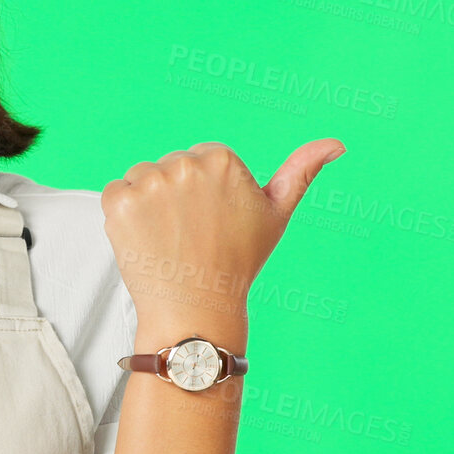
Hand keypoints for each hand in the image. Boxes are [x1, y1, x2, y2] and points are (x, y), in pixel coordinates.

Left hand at [101, 139, 346, 343]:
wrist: (196, 310)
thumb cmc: (238, 263)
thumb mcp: (277, 215)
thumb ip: (302, 171)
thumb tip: (337, 143)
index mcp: (220, 157)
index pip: (201, 159)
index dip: (206, 193)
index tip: (213, 221)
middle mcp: (184, 164)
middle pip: (170, 167)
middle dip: (177, 196)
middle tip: (192, 235)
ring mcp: (148, 182)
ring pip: (142, 179)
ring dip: (150, 205)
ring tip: (170, 239)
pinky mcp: (119, 201)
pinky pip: (117, 193)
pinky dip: (125, 216)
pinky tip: (146, 240)